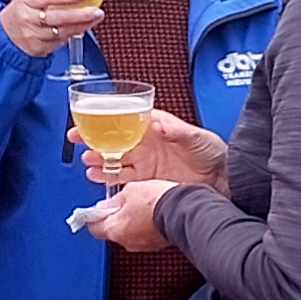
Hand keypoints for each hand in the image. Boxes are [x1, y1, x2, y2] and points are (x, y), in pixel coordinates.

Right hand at [0, 0, 105, 58]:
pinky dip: (73, 34)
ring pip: (61, 31)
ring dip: (82, 25)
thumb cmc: (22, 10)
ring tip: (96, 18)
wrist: (5, 33)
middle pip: (57, 17)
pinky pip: (60, 41)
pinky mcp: (39, 48)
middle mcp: (28, 18)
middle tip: (96, 11)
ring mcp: (33, 35)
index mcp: (25, 0)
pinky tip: (84, 27)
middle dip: (80, 14)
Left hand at [80, 177, 174, 248]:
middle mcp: (126, 241)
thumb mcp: (130, 191)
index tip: (96, 209)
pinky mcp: (157, 244)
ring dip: (132, 222)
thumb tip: (106, 205)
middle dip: (115, 217)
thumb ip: (114, 200)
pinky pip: (145, 235)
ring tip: (142, 206)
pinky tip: (154, 213)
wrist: (183, 211)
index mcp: (114, 229)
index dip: (93, 216)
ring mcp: (143, 245)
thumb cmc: (157, 202)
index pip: (93, 227)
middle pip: (112, 230)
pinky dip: (146, 226)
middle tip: (122, 203)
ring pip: (130, 233)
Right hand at [89, 107, 224, 189]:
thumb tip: (159, 124)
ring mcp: (145, 163)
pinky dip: (108, 177)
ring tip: (87, 160)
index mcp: (155, 129)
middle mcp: (147, 145)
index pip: (125, 120)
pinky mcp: (146, 181)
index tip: (90, 118)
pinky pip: (122, 179)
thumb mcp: (196, 136)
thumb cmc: (212, 153)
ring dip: (98, 159)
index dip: (106, 118)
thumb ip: (176, 130)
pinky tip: (96, 176)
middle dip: (94, 138)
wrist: (222, 179)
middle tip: (78, 139)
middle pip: (114, 139)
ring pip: (114, 159)